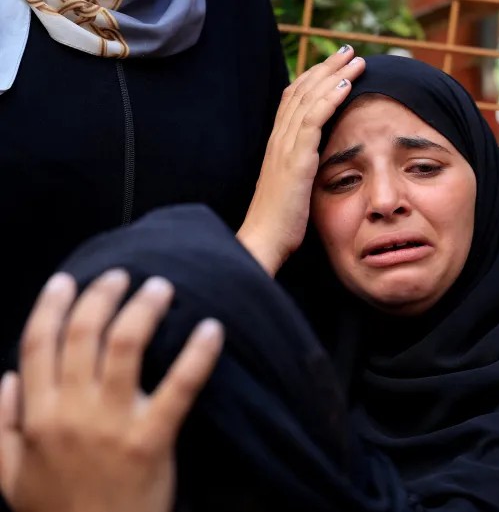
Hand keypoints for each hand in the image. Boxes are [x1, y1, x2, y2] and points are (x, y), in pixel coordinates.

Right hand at [0, 270, 222, 511]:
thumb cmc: (57, 511)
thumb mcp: (10, 474)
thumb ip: (3, 424)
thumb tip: (6, 378)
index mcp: (37, 415)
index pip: (37, 344)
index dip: (51, 305)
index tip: (66, 280)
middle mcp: (72, 411)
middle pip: (84, 334)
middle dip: (102, 295)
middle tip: (122, 275)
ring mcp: (113, 423)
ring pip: (127, 347)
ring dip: (144, 308)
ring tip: (162, 287)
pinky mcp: (153, 439)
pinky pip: (180, 387)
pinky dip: (198, 355)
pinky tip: (212, 328)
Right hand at [237, 45, 365, 275]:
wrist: (264, 241)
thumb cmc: (281, 221)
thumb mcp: (293, 187)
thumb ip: (303, 168)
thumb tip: (319, 161)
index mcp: (278, 144)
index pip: (293, 99)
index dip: (313, 78)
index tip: (335, 65)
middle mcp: (278, 139)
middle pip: (301, 90)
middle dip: (326, 67)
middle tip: (349, 51)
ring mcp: (285, 148)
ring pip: (308, 99)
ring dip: (333, 75)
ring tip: (356, 60)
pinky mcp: (296, 160)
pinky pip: (313, 120)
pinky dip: (330, 98)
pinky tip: (346, 85)